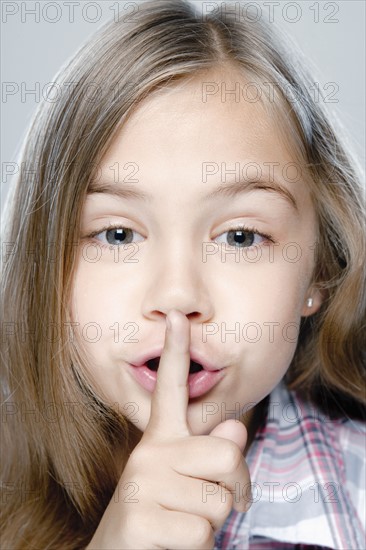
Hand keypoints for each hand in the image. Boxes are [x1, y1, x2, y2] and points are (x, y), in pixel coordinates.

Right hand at [87, 309, 251, 549]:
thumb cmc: (163, 513)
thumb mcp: (186, 479)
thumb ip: (211, 452)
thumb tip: (235, 430)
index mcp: (160, 438)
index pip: (170, 389)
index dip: (175, 351)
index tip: (177, 316)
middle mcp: (149, 452)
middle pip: (228, 455)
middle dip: (235, 488)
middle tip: (219, 502)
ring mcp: (142, 483)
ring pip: (219, 500)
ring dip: (213, 522)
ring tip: (183, 521)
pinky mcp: (140, 518)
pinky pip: (203, 533)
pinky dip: (199, 546)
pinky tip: (171, 542)